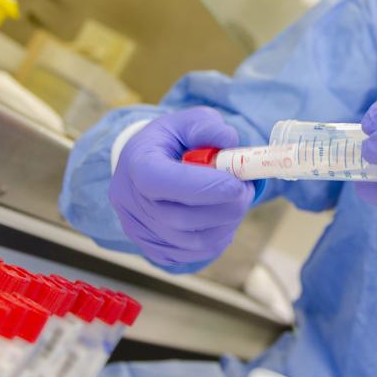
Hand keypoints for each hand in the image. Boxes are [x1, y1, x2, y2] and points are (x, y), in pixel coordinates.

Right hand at [108, 108, 254, 267]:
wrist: (145, 165)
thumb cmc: (171, 142)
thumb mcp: (187, 122)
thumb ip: (208, 127)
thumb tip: (229, 142)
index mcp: (136, 163)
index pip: (161, 182)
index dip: (203, 187)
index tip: (236, 184)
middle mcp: (130, 201)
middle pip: (179, 218)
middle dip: (224, 207)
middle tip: (246, 191)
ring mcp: (138, 230)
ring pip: (190, 241)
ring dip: (225, 224)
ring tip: (236, 202)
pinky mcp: (152, 248)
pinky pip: (191, 255)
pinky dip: (215, 240)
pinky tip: (222, 219)